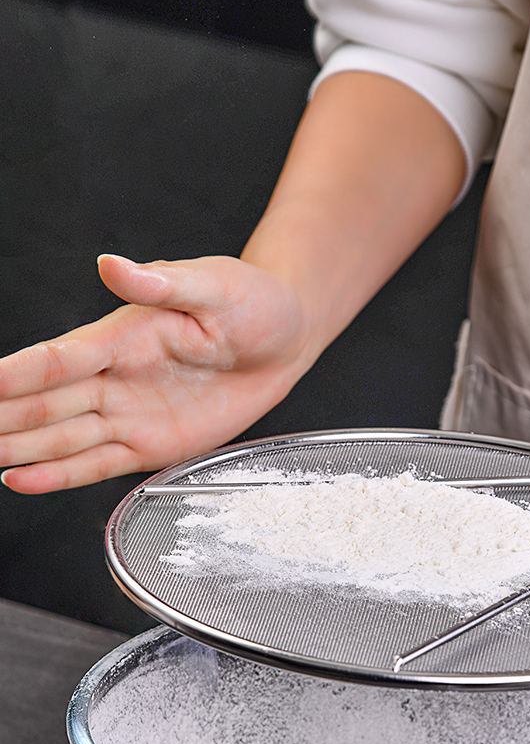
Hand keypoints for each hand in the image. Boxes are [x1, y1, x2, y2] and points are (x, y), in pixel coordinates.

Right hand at [0, 254, 311, 492]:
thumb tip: (114, 264)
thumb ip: (164, 282)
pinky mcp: (148, 444)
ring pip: (59, 437)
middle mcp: (113, 376)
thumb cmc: (251, 302)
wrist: (285, 339)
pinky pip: (95, 463)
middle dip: (2, 416)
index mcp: (122, 335)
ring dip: (17, 449)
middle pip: (44, 403)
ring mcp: (127, 413)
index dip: (20, 373)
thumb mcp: (215, 285)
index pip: (59, 358)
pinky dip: (57, 474)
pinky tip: (19, 479)